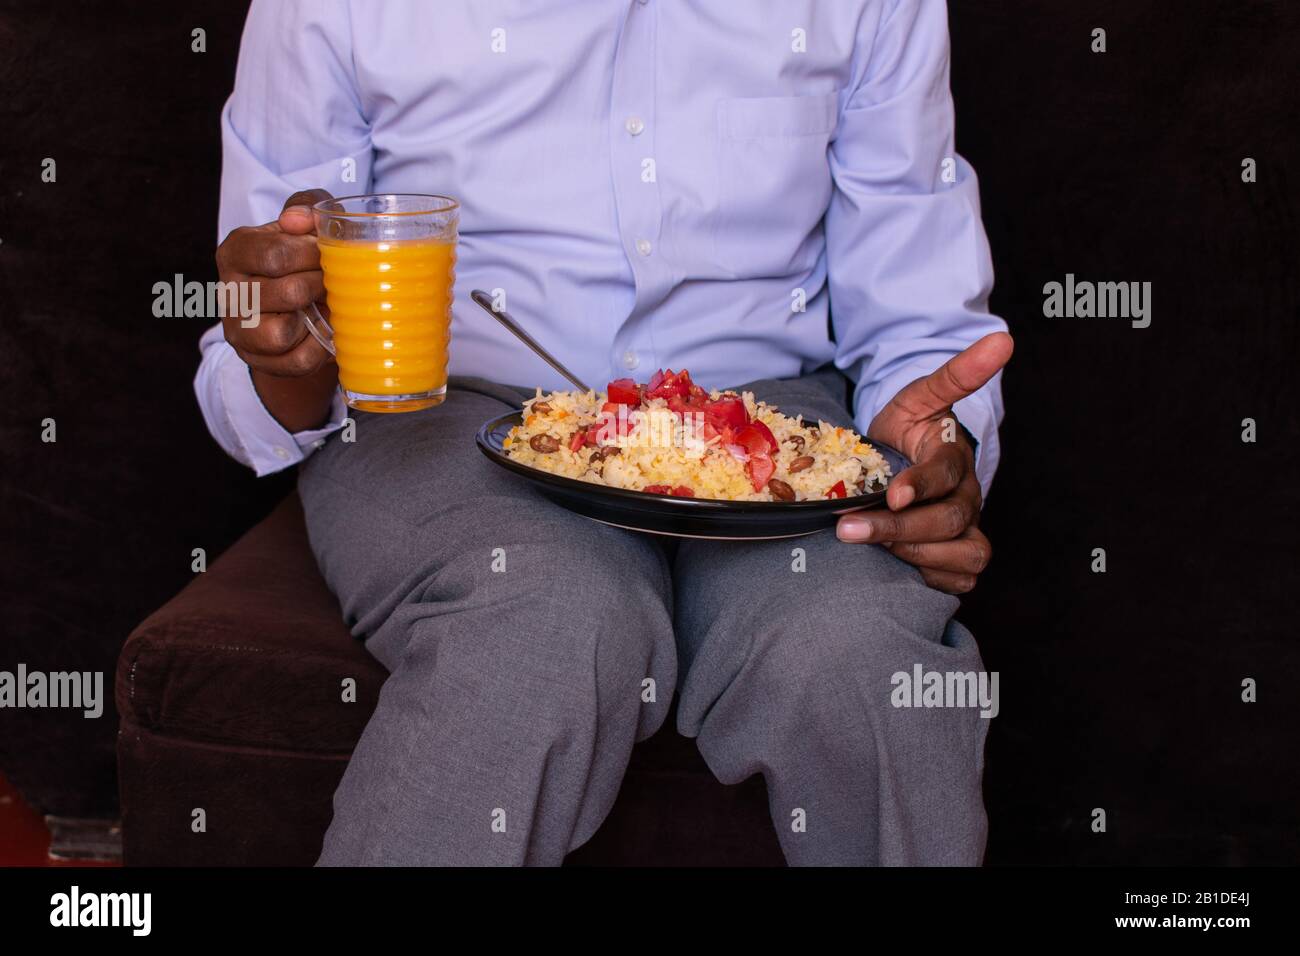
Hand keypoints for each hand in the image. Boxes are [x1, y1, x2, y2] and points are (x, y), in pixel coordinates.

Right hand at [214, 188, 339, 430]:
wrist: (291, 300)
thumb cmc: (298, 254)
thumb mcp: (304, 222)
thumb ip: (307, 207)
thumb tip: (300, 220)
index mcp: (236, 251)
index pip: (276, 256)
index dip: (315, 257)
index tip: (331, 255)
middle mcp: (229, 292)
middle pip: (288, 293)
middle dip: (322, 287)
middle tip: (334, 282)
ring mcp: (238, 330)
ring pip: (282, 334)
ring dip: (315, 320)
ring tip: (325, 305)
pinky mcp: (255, 359)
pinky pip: (295, 362)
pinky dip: (318, 349)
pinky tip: (323, 330)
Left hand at [837, 332, 1013, 593]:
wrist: (902, 455)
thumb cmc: (909, 427)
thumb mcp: (920, 396)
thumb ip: (955, 373)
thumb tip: (1002, 339)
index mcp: (956, 458)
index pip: (947, 474)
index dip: (922, 485)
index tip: (892, 494)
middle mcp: (968, 497)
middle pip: (949, 521)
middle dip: (898, 528)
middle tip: (849, 529)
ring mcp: (966, 529)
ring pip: (964, 556)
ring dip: (915, 556)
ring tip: (868, 547)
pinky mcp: (957, 557)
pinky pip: (958, 580)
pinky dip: (931, 579)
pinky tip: (894, 569)